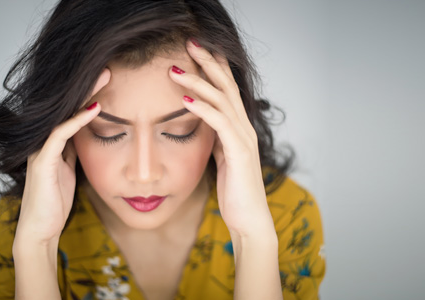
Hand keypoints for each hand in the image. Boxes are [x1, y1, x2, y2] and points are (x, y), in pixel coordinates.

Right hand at [14, 68, 110, 243]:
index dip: (88, 94)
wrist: (40, 230)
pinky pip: (61, 133)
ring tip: (105, 77)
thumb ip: (74, 153)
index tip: (109, 80)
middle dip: (88, 85)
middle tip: (109, 67)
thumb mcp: (69, 171)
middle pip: (66, 105)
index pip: (70, 111)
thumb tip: (89, 137)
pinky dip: (78, 119)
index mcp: (50, 143)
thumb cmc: (55, 203)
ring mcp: (41, 149)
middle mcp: (43, 141)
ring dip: (85, 94)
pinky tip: (95, 108)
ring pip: (63, 113)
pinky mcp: (43, 161)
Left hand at [168, 39, 274, 236]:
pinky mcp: (239, 152)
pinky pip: (220, 123)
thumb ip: (216, 139)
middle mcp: (244, 127)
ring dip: (198, 82)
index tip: (195, 49)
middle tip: (189, 43)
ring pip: (222, 100)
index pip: (226, 89)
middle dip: (208, 62)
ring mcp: (244, 138)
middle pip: (227, 85)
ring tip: (176, 70)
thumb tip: (203, 125)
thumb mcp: (222, 158)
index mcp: (239, 128)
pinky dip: (202, 109)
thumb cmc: (235, 192)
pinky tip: (184, 100)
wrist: (249, 220)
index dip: (213, 67)